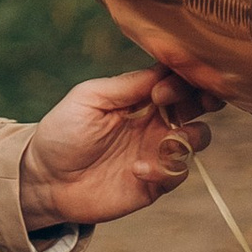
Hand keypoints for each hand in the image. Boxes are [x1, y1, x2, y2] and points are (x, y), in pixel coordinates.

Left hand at [17, 66, 223, 230]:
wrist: (45, 179)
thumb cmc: (62, 132)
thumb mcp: (89, 98)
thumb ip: (126, 85)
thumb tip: (164, 70)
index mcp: (139, 95)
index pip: (174, 78)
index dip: (181, 79)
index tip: (162, 93)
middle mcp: (154, 119)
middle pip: (196, 103)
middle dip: (206, 98)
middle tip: (199, 102)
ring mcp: (156, 150)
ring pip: (198, 137)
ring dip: (194, 135)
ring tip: (171, 139)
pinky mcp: (155, 182)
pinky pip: (178, 173)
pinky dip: (165, 170)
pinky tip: (137, 170)